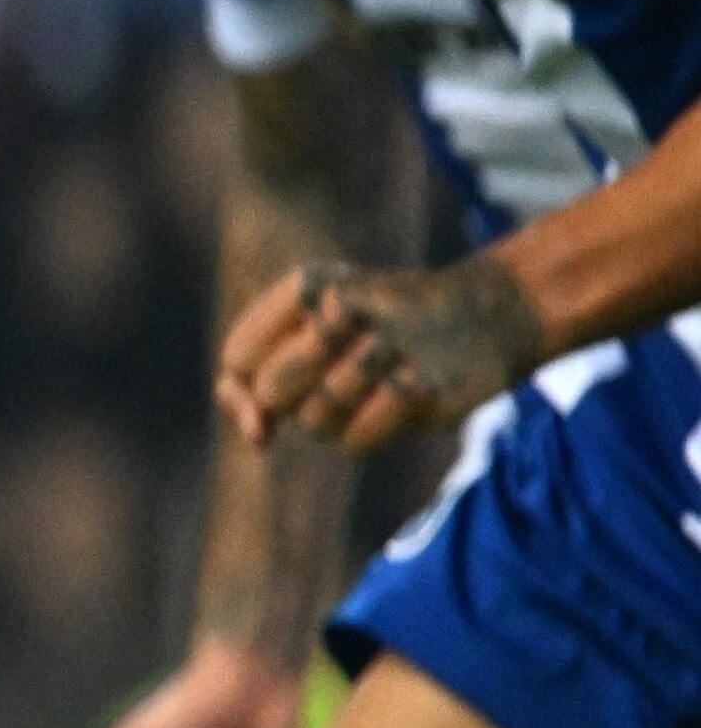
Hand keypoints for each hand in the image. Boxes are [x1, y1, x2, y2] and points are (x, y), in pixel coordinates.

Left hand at [215, 255, 538, 453]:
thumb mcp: (315, 325)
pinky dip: (365, 434)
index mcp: (307, 285)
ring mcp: (384, 346)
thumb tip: (255, 436)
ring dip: (335, 420)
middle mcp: (340, 308)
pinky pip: (352, 442)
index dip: (242, 391)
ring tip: (373, 386)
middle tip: (335, 382)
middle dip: (294, 404)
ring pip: (313, 421)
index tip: (266, 402)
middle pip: (273, 393)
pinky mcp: (421, 387)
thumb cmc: (382, 325)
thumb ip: (262, 373)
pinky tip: (397, 402)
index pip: (238, 357)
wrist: (490, 311)